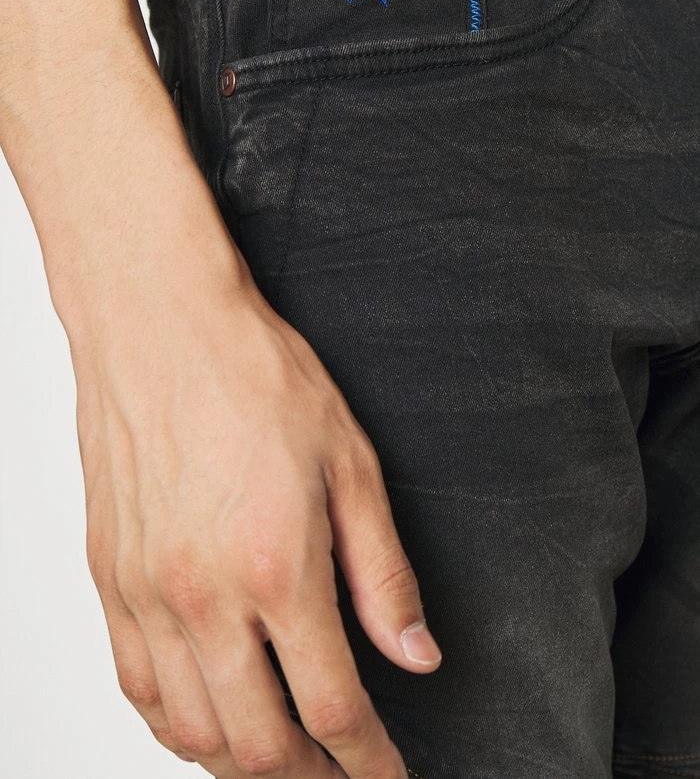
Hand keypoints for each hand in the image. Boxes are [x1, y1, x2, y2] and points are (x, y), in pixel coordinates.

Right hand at [75, 260, 440, 777]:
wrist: (161, 324)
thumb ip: (382, 571)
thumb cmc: (254, 376)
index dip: (369, 764)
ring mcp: (145, 593)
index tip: (388, 778)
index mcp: (277, 567)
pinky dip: (175, 728)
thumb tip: (413, 653)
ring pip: (190, 732)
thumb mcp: (350, 463)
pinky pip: (134, 688)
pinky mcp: (107, 578)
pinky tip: (205, 722)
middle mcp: (203, 596)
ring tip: (282, 763)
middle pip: (260, 745)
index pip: (333, 708)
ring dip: (242, 767)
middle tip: (342, 777)